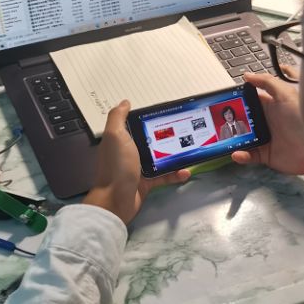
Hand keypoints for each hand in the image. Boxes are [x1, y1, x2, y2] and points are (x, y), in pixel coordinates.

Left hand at [83, 101, 189, 224]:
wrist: (115, 200)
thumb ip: (118, 117)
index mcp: (121, 139)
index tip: (167, 114)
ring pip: (160, 158)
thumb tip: (125, 102)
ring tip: (189, 150)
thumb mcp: (115, 136)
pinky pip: (164, 176)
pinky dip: (175, 174)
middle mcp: (129, 152)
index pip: (137, 125)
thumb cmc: (116, 166)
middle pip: (150, 140)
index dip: (150, 119)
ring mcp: (138, 168)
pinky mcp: (146, 183)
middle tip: (185, 131)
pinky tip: (185, 172)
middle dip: (166, 136)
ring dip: (174, 155)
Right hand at [231, 73, 303, 175]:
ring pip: (244, 136)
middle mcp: (269, 120)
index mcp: (274, 104)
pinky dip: (241, 155)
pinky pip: (249, 154)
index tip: (229, 96)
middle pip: (245, 117)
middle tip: (223, 117)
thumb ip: (268, 82)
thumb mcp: (287, 94)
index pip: (253, 97)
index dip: (241, 96)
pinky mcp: (267, 154)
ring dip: (234, 137)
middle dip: (234, 117)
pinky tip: (237, 153)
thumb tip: (248, 75)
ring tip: (226, 136)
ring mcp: (267, 137)